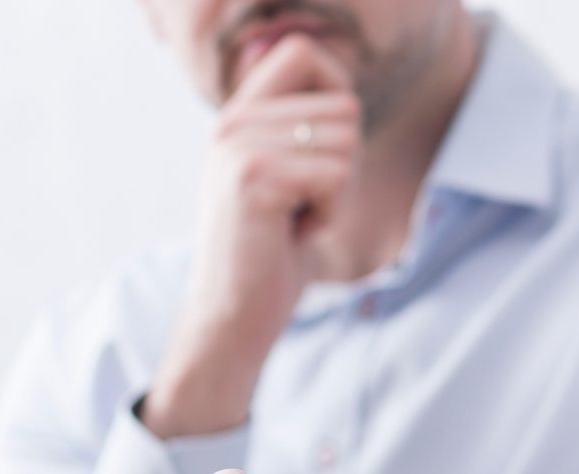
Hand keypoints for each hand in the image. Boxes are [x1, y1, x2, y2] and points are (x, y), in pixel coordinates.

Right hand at [144, 34, 360, 438]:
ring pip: (346, 142)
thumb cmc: (270, 252)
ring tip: (295, 218)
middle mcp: (234, 121)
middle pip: (344, 106)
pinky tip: (294, 232)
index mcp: (240, 114)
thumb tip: (340, 89)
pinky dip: (330, 213)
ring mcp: (239, 145)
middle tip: (303, 203)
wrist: (231, 314)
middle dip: (345, 163)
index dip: (338, 92)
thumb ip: (301, 129)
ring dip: (338, 193)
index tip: (325, 149)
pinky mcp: (254, 177)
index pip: (305, 52)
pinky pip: (336, 175)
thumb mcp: (285, 179)